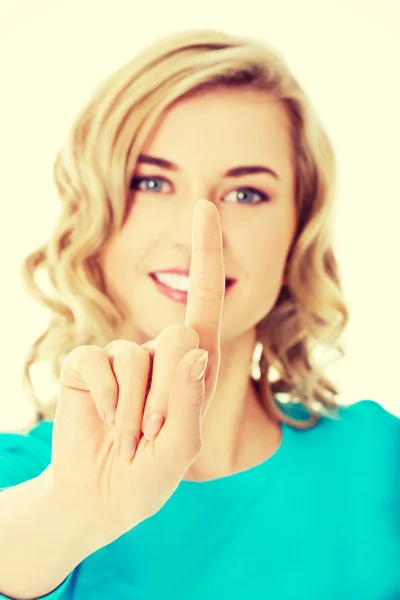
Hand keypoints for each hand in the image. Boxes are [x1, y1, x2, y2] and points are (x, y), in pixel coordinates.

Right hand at [45, 199, 224, 547]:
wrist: (101, 494)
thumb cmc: (151, 472)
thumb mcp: (181, 447)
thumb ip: (189, 399)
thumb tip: (191, 343)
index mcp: (192, 362)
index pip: (204, 300)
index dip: (205, 254)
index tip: (206, 206)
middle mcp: (159, 350)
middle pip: (175, 339)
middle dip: (168, 398)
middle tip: (155, 434)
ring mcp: (121, 356)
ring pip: (136, 359)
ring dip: (136, 410)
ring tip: (131, 438)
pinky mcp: (88, 364)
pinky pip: (99, 362)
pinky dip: (108, 401)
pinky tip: (108, 421)